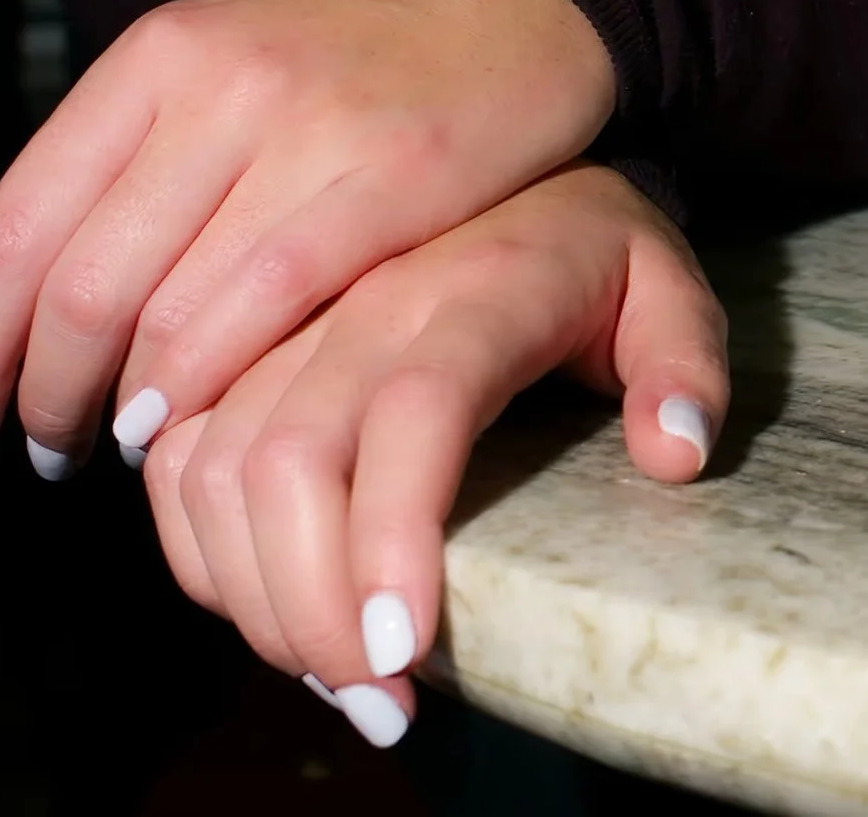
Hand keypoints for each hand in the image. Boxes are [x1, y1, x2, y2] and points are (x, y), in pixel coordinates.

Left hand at [0, 0, 616, 473]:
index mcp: (160, 55)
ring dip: (135, 407)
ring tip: (133, 446)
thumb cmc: (369, 42)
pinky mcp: (400, 176)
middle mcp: (220, 85)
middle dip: (47, 395)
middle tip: (50, 450)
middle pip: (81, 287)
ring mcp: (311, 129)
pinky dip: (221, 380)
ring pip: (171, 312)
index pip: (12, 229)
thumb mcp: (232, 60)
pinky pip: (275, 304)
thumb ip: (144, 158)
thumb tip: (38, 304)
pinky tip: (207, 419)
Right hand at [140, 164, 725, 746]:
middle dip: (312, 604)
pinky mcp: (242, 356)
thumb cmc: (598, 255)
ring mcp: (291, 330)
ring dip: (257, 596)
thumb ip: (687, 362)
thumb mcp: (671, 288)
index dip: (392, 534)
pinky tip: (274, 616)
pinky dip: (205, 554)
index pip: (415, 409)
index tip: (403, 648)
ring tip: (340, 681)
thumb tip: (676, 452)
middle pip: (289, 457)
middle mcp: (365, 304)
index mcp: (478, 289)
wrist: (513, 163)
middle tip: (382, 705)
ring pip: (214, 467)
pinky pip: (180, 461)